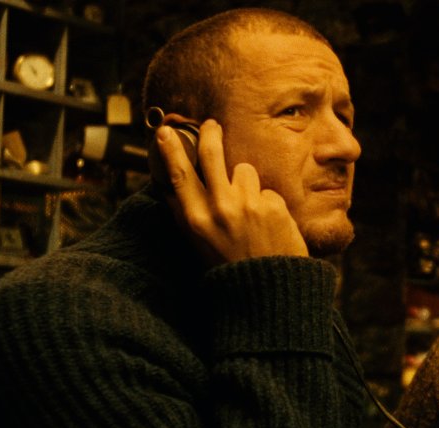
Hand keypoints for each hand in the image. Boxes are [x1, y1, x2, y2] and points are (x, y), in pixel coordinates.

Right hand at [156, 119, 307, 265]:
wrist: (269, 291)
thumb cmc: (231, 266)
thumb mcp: (199, 243)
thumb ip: (187, 213)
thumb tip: (170, 186)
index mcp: (196, 219)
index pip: (179, 174)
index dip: (171, 150)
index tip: (165, 131)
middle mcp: (220, 208)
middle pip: (211, 155)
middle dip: (210, 134)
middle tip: (212, 125)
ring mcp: (248, 204)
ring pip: (244, 170)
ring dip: (247, 183)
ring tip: (251, 210)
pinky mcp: (273, 205)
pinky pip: (267, 190)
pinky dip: (268, 203)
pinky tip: (269, 224)